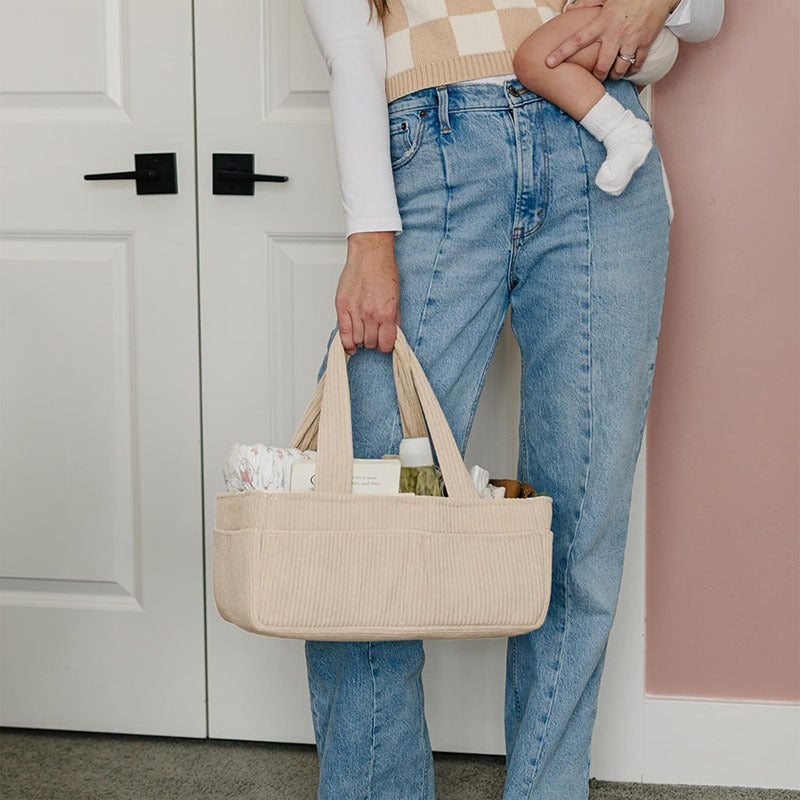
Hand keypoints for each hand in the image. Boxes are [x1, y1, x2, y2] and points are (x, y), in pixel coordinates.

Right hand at [336, 231, 400, 354]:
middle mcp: (370, 314)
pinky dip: (346, 343)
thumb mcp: (397, 297)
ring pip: (356, 340)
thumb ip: (394, 319)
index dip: (385, 346)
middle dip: (373, 341)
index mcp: (387, 313)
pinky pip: (342, 333)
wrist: (370, 254)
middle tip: (373, 334)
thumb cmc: (384, 271)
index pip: (385, 344)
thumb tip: (393, 334)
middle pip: (370, 343)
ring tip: (363, 333)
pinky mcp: (342, 306)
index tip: (384, 343)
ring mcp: (355, 311)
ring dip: (360, 340)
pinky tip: (350, 344)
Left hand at [546, 0, 674, 80]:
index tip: (549, 63)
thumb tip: (568, 9)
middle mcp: (615, 34)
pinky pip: (637, 65)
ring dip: (614, 76)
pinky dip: (632, 70)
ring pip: (619, 69)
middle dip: (597, 76)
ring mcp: (631, 40)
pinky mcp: (645, 43)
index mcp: (602, 22)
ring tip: (613, 74)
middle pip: (600, 66)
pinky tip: (628, 69)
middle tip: (596, 76)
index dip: (561, 52)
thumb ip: (587, 3)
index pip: (577, 40)